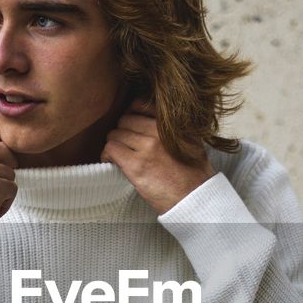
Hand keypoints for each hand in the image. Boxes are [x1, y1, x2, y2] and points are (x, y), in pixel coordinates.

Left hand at [100, 99, 214, 213]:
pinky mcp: (136, 165)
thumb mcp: (190, 140)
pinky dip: (107, 154)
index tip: (131, 125)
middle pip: (125, 120)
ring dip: (114, 144)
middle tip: (124, 145)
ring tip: (118, 155)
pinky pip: (111, 149)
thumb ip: (174, 126)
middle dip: (122, 131)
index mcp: (171, 123)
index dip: (131, 114)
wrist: (195, 198)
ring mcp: (147, 147)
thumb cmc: (194, 174)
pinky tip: (111, 161)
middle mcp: (159, 131)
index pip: (140, 104)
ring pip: (115, 134)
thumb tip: (153, 118)